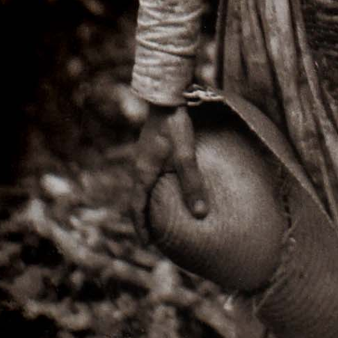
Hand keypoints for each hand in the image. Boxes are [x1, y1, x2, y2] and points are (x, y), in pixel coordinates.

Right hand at [132, 103, 208, 245]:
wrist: (167, 92)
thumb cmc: (175, 122)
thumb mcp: (186, 152)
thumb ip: (192, 181)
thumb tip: (200, 213)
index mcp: (144, 170)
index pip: (137, 206)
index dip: (141, 226)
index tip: (148, 244)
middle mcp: (140, 164)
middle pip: (138, 198)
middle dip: (145, 217)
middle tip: (156, 234)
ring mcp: (145, 154)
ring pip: (144, 185)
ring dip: (150, 201)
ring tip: (163, 213)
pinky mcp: (152, 146)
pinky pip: (150, 174)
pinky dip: (155, 187)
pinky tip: (170, 185)